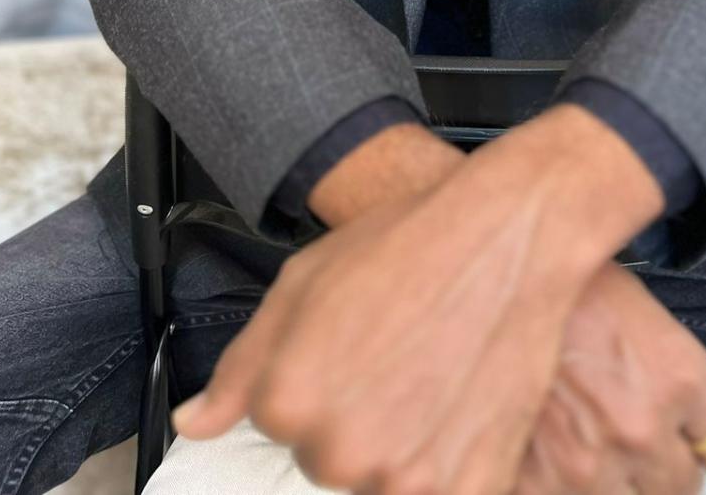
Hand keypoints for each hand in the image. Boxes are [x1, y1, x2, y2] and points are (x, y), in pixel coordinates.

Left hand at [171, 130, 600, 494]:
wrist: (509, 235)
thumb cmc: (409, 247)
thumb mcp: (303, 282)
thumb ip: (241, 365)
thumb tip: (195, 423)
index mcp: (288, 403)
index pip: (276, 429)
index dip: (313, 387)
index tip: (347, 354)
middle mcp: (339, 452)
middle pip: (329, 463)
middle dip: (355, 422)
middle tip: (394, 361)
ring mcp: (405, 479)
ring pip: (383, 482)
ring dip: (400, 447)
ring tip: (431, 378)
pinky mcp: (469, 489)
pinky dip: (447, 468)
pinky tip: (458, 411)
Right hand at [514, 261, 705, 494]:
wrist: (478, 280)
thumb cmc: (555, 280)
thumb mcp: (634, 303)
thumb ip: (687, 362)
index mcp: (677, 376)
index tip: (702, 436)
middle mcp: (642, 430)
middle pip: (683, 487)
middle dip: (662, 461)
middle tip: (630, 428)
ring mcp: (589, 467)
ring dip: (616, 477)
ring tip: (585, 435)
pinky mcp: (537, 486)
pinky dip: (564, 483)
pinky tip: (550, 448)